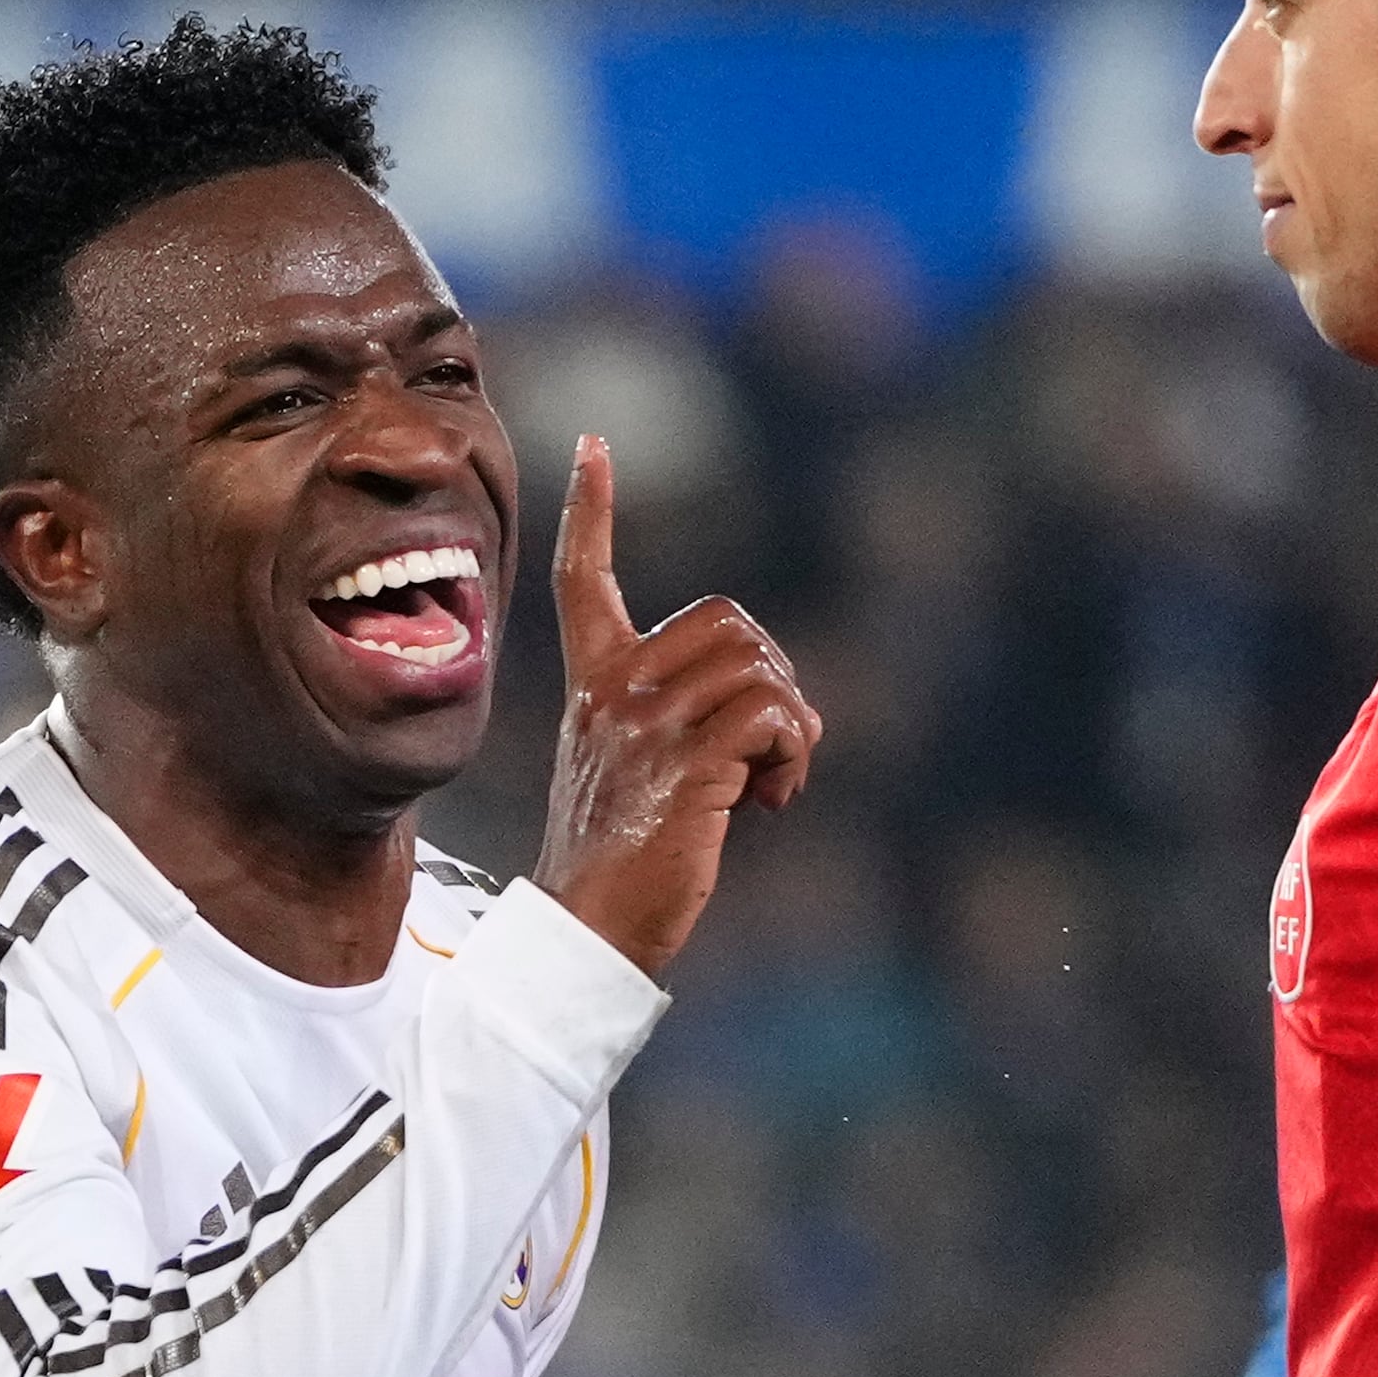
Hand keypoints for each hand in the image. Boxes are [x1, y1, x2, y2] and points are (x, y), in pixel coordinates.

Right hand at [535, 434, 816, 979]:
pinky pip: (774, 715)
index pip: (583, 579)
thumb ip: (679, 721)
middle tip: (772, 748)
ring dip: (792, 726)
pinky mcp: (688, 763)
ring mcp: (649, 725)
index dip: (589, 510)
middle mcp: (614, 692)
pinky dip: (794, 755)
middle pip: (726, 620)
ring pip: (760, 668)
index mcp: (594, 686)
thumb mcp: (631, 771)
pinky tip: (772, 801)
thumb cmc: (621, 864)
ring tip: (771, 784)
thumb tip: (780, 714)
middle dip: (772, 676)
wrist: (590, 931)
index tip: (592, 446)